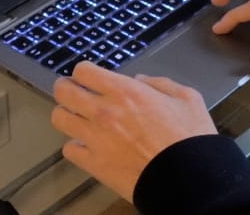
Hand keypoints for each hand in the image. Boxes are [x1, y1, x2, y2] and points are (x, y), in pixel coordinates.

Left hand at [50, 61, 217, 202]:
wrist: (189, 179)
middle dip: (66, 88)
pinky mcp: (94, 164)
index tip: (89, 77)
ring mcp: (95, 139)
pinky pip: (69, 150)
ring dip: (67, 115)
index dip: (84, 72)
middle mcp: (103, 111)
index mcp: (125, 91)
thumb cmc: (190, 138)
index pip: (83, 71)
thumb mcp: (187, 98)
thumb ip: (160, 83)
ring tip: (77, 118)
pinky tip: (87, 146)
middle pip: (63, 92)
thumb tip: (140, 80)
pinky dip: (76, 147)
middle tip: (73, 92)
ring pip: (59, 119)